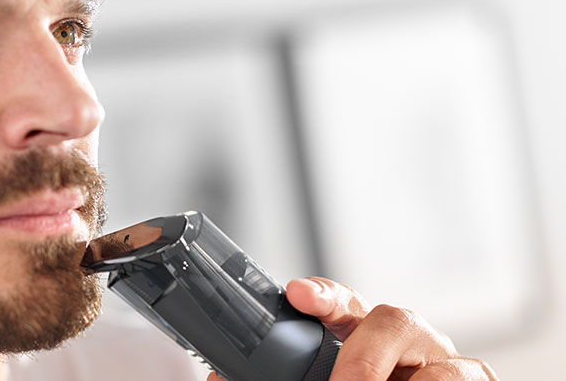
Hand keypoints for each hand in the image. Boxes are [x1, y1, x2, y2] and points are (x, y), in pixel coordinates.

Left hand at [207, 277, 498, 380]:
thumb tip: (218, 379)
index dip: (322, 295)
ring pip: (440, 362)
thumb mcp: (323, 376)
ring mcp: (448, 363)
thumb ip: (278, 375)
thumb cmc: (369, 379)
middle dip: (364, 359)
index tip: (297, 295)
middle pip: (393, 319)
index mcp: (364, 334)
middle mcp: (409, 340)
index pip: (342, 302)